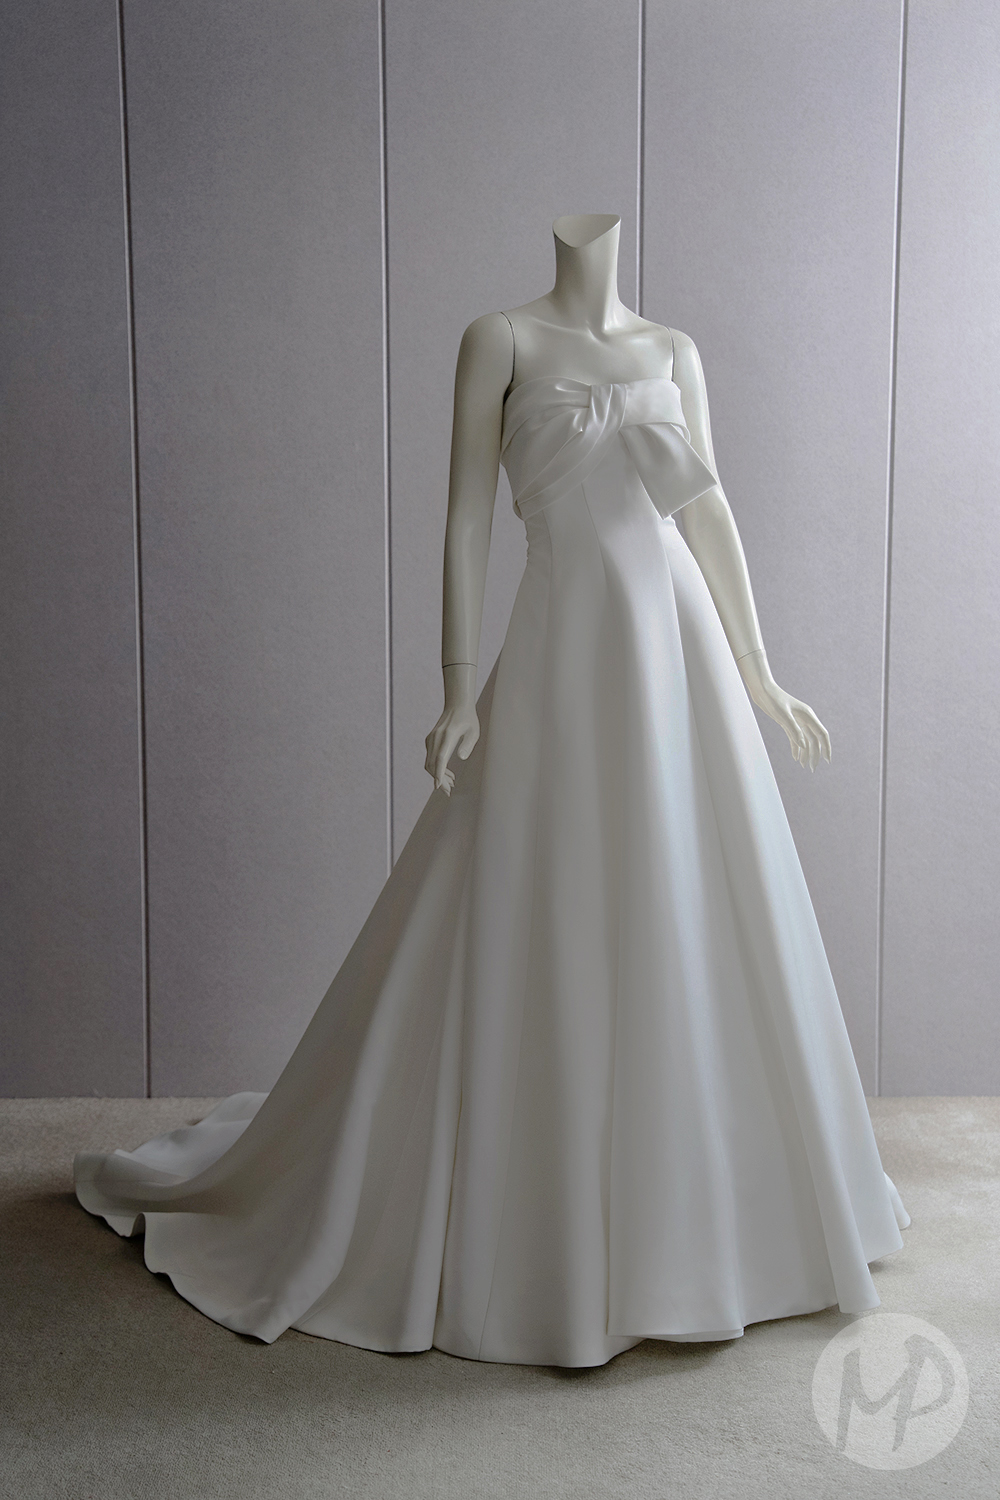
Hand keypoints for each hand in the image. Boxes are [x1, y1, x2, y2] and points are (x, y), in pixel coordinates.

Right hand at [424, 688, 479, 795]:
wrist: (456, 705)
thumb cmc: (469, 719)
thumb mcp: (474, 732)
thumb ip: (468, 745)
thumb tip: (460, 758)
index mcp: (448, 735)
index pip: (440, 758)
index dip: (439, 773)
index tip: (438, 787)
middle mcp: (436, 738)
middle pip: (433, 764)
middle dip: (439, 780)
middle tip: (449, 792)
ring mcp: (431, 739)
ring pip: (429, 763)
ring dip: (438, 775)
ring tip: (451, 784)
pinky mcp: (430, 740)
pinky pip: (430, 758)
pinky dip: (436, 768)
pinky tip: (448, 774)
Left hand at [737, 649, 831, 770]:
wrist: (762, 690)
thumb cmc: (773, 699)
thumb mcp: (783, 715)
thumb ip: (793, 730)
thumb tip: (803, 746)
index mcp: (808, 716)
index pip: (822, 734)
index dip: (826, 748)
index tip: (827, 761)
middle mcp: (805, 719)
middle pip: (814, 740)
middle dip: (815, 755)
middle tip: (812, 769)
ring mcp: (797, 721)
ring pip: (805, 740)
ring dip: (806, 753)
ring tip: (804, 766)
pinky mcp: (788, 723)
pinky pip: (795, 738)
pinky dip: (796, 748)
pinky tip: (795, 758)